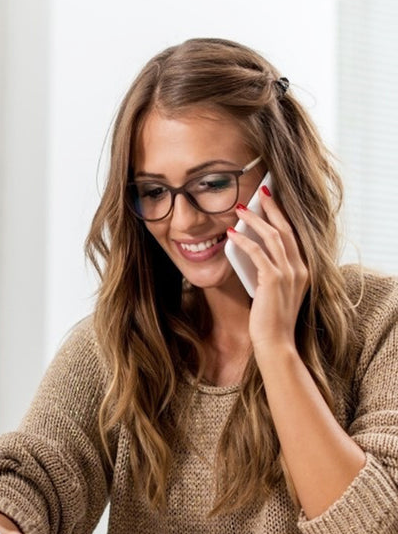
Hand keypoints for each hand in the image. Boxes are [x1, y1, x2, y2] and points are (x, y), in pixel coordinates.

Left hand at [226, 186, 308, 354]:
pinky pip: (257, 253)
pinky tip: (230, 235)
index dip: (283, 215)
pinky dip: (243, 241)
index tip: (272, 199)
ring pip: (272, 237)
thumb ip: (268, 270)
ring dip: (254, 220)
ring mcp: (289, 274)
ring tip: (240, 209)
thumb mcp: (273, 290)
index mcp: (304, 270)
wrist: (275, 343)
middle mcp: (300, 268)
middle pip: (286, 229)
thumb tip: (249, 248)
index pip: (294, 235)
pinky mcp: (273, 281)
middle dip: (272, 208)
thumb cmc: (271, 319)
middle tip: (261, 191)